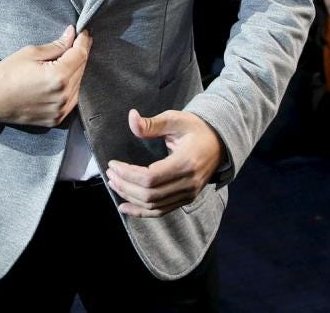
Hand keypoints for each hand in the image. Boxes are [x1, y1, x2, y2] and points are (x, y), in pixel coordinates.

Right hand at [0, 25, 91, 126]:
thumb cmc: (7, 72)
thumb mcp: (32, 53)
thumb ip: (57, 45)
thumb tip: (72, 35)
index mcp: (58, 77)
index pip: (80, 55)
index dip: (84, 41)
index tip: (83, 33)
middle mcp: (63, 96)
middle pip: (82, 69)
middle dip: (80, 54)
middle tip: (76, 42)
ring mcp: (60, 110)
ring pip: (79, 85)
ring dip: (76, 71)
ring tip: (67, 59)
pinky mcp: (56, 119)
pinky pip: (71, 99)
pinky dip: (70, 87)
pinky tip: (62, 77)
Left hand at [105, 109, 223, 217]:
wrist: (219, 143)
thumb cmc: (196, 129)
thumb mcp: (175, 119)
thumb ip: (152, 123)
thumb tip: (131, 118)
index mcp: (186, 163)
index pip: (151, 178)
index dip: (128, 174)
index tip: (113, 164)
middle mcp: (189, 183)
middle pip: (150, 194)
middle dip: (125, 185)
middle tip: (110, 173)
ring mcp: (189, 194)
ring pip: (153, 205)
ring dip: (130, 197)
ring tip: (114, 183)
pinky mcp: (186, 199)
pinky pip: (161, 211)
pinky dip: (141, 212)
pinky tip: (125, 207)